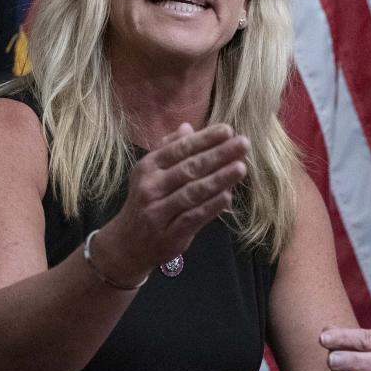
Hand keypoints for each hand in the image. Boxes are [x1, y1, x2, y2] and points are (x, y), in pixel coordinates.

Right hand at [91, 123, 249, 283]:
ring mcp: (158, 212)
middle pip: (189, 168)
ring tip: (241, 168)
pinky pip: (193, 218)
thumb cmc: (147, 200)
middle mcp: (151, 187)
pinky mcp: (169, 234)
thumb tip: (188, 126)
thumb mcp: (150, 172)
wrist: (127, 244)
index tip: (228, 130)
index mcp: (148, 167)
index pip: (180, 149)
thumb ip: (169, 148)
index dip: (205, 139)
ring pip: (192, 192)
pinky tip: (228, 197)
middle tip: (243, 144)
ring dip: (219, 179)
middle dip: (218, 155)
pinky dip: (211, 207)